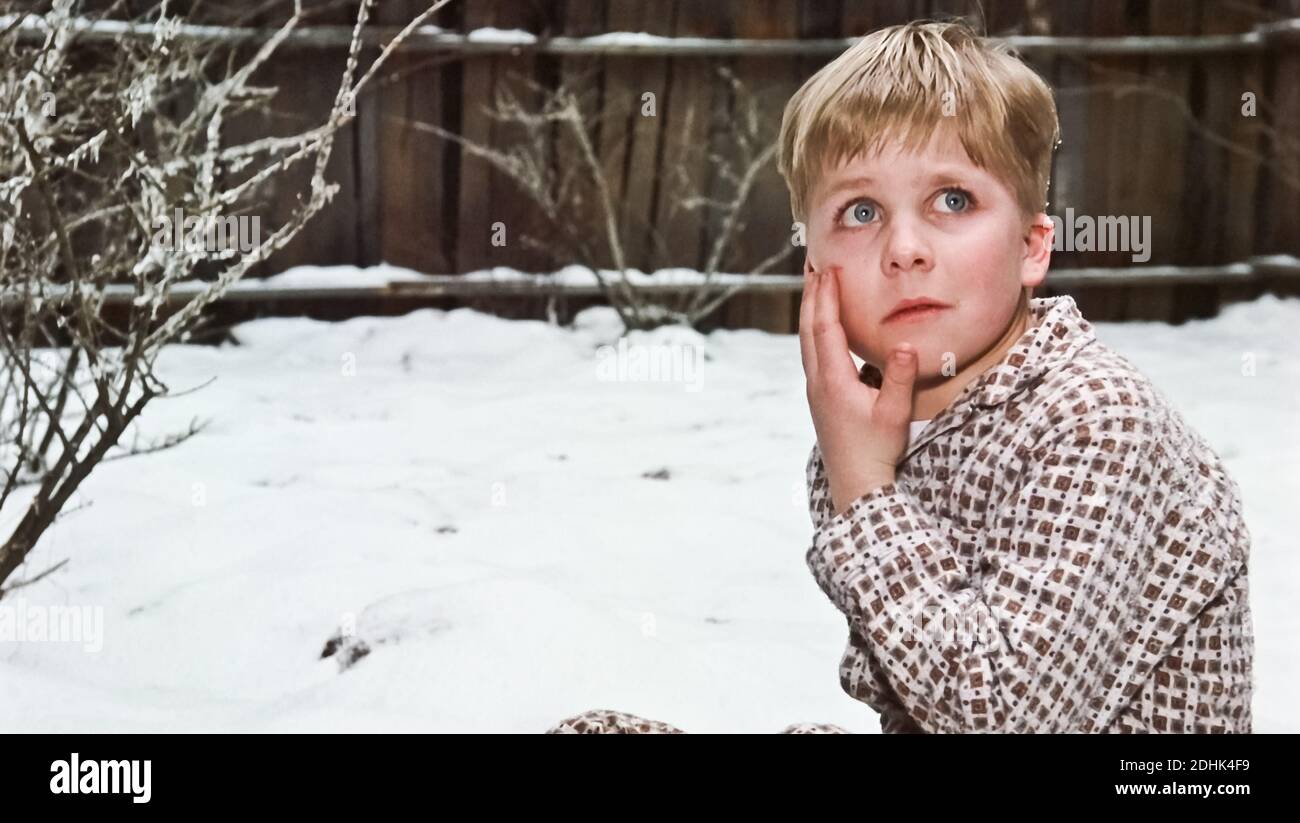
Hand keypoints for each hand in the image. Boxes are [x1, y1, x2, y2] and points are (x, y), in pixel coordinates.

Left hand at [799, 264, 917, 515]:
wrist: (855, 483)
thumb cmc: (875, 450)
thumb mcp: (895, 414)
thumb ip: (901, 379)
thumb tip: (907, 346)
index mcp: (833, 380)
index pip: (826, 328)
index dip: (825, 297)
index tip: (827, 270)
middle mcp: (818, 382)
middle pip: (808, 329)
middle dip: (810, 296)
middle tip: (812, 267)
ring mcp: (816, 390)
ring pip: (807, 341)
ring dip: (810, 312)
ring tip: (814, 288)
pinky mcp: (820, 398)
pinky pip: (812, 355)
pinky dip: (815, 332)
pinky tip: (824, 328)